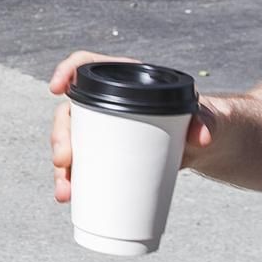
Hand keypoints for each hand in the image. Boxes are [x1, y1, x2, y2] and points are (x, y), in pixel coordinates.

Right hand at [46, 50, 217, 202]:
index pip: (87, 65)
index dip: (66, 71)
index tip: (56, 90)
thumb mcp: (205, 116)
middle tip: (64, 161)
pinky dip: (72, 181)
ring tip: (65, 191)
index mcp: (126, 80)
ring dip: (61, 168)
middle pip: (71, 112)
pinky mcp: (108, 154)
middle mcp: (108, 103)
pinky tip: (67, 196)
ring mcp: (105, 130)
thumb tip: (202, 137)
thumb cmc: (201, 120)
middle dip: (60, 137)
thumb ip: (205, 120)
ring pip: (71, 142)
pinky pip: (81, 164)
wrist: (205, 146)